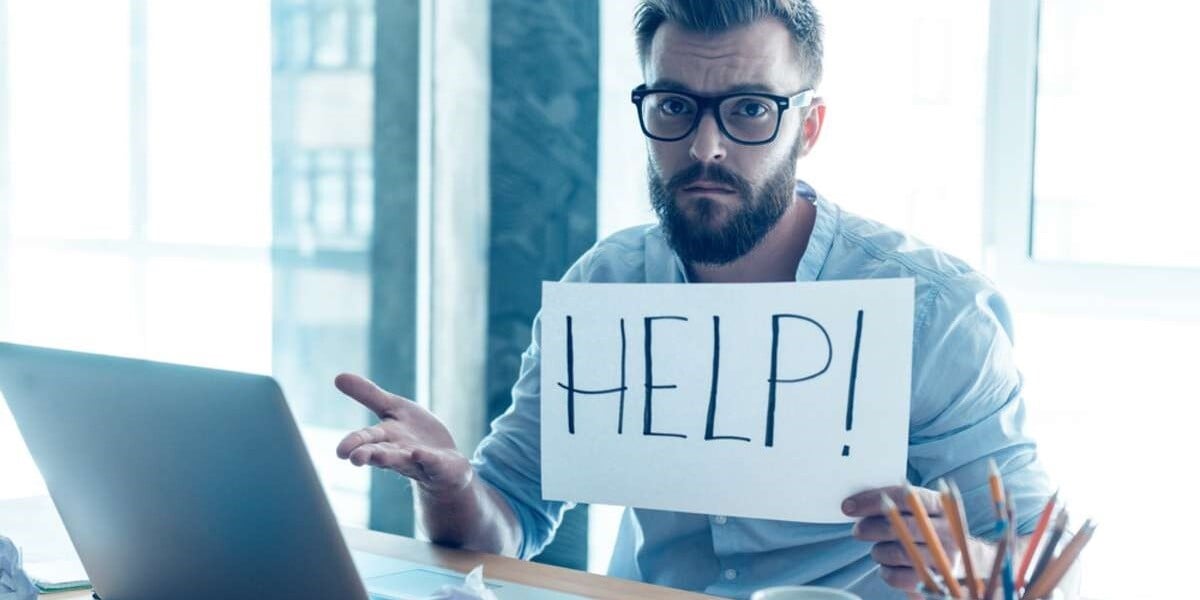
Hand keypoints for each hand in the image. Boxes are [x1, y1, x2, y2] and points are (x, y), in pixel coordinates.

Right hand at [334, 373, 472, 495]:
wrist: (445, 462)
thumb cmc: (414, 434)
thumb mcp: (393, 408)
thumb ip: (368, 395)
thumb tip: (337, 377)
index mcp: (386, 437)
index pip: (367, 439)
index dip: (354, 443)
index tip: (340, 451)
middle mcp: (399, 453)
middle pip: (380, 453)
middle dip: (367, 455)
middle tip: (354, 458)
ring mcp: (420, 462)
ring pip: (403, 461)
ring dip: (391, 459)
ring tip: (380, 457)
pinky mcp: (441, 466)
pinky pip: (434, 463)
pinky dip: (427, 459)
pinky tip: (419, 454)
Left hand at [843, 485, 957, 592]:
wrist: (963, 556)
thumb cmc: (929, 526)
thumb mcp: (921, 508)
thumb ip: (895, 503)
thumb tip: (855, 504)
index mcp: (941, 505)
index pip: (903, 498)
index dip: (872, 501)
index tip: (848, 507)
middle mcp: (947, 530)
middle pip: (900, 527)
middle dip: (871, 528)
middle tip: (857, 530)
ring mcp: (944, 557)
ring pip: (898, 553)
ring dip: (878, 551)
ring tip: (876, 550)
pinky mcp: (936, 580)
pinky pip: (900, 577)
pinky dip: (886, 572)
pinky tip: (886, 566)